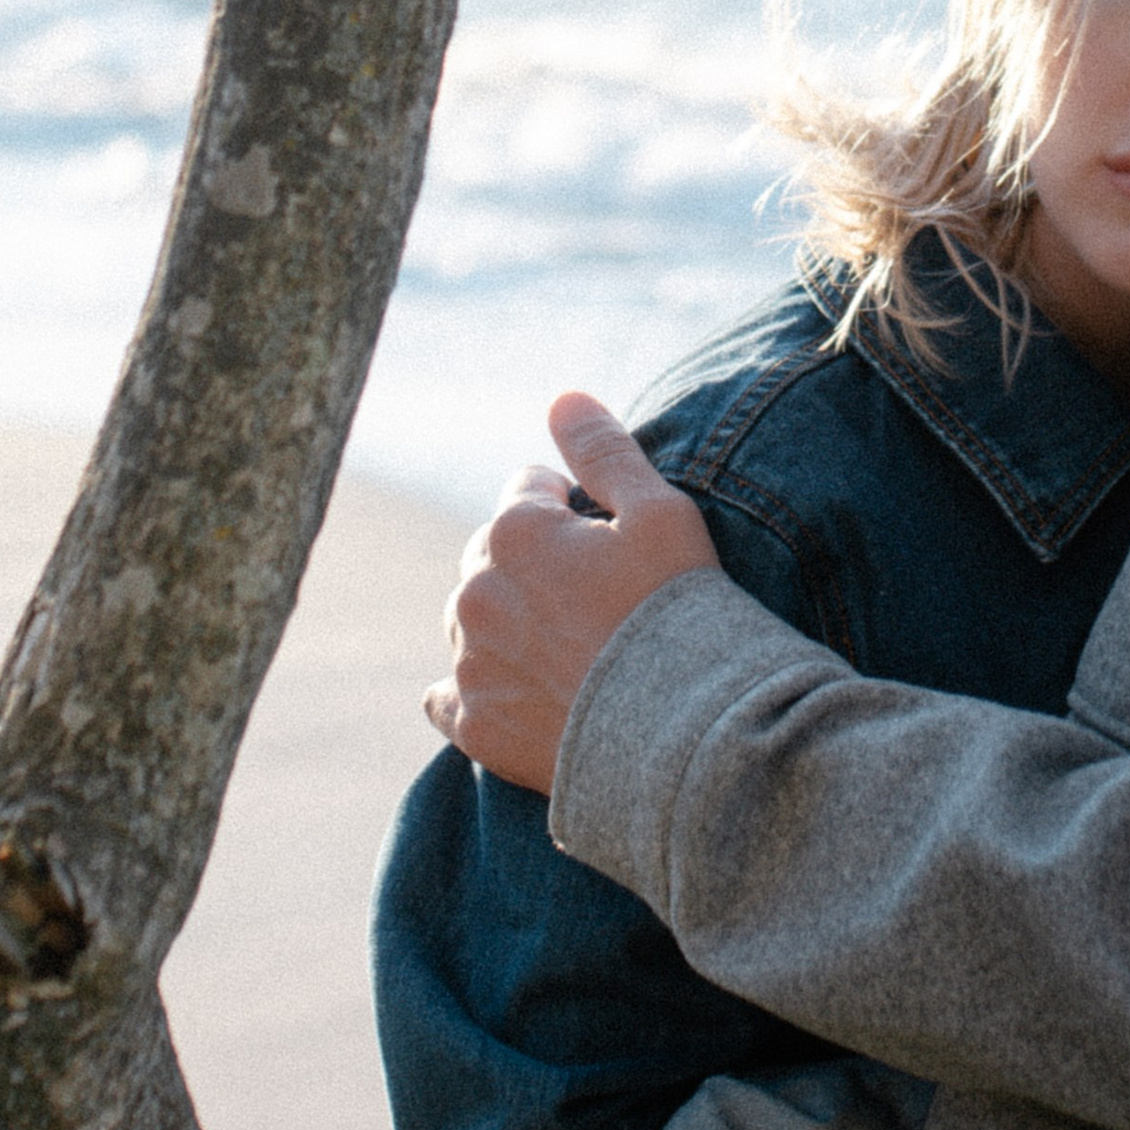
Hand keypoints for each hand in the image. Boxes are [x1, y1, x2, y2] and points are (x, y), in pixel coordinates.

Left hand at [423, 393, 719, 793]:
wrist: (682, 734)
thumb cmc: (677, 613)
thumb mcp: (659, 513)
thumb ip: (603, 449)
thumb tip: (561, 396)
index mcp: (515, 531)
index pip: (529, 489)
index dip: (576, 510)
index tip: (613, 542)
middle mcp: (476, 592)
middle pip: (492, 552)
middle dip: (532, 561)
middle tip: (596, 597)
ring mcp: (470, 663)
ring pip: (471, 619)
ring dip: (504, 621)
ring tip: (572, 647)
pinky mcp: (473, 725)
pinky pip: (447, 696)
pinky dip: (474, 688)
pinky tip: (516, 691)